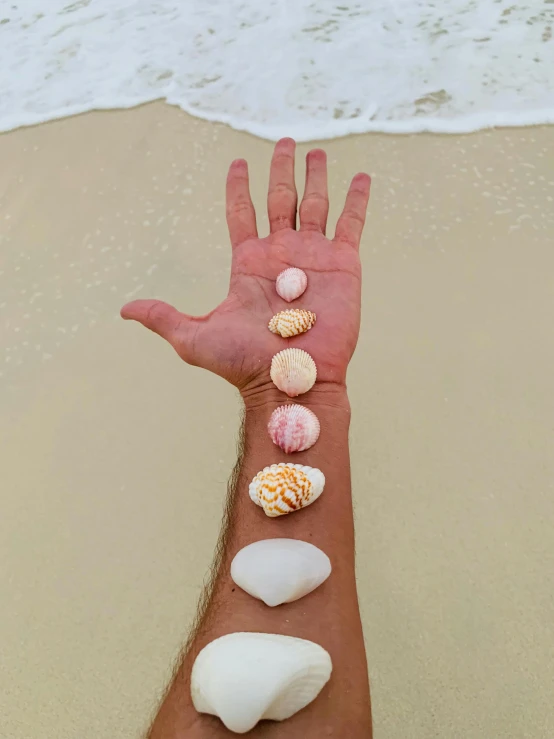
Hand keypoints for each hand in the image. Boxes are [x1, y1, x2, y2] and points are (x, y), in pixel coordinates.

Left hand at [121, 138, 370, 404]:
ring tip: (317, 151)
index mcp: (248, 263)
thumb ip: (164, 316)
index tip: (238, 163)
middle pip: (280, 199)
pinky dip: (356, 200)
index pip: (241, 213)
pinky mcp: (343, 265)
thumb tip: (126, 309)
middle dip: (281, 170)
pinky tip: (361, 178)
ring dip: (316, 177)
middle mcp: (281, 254)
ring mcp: (313, 258)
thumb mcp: (194, 337)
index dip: (239, 187)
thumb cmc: (244, 362)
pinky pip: (351, 224)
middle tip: (283, 142)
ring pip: (315, 205)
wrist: (291, 379)